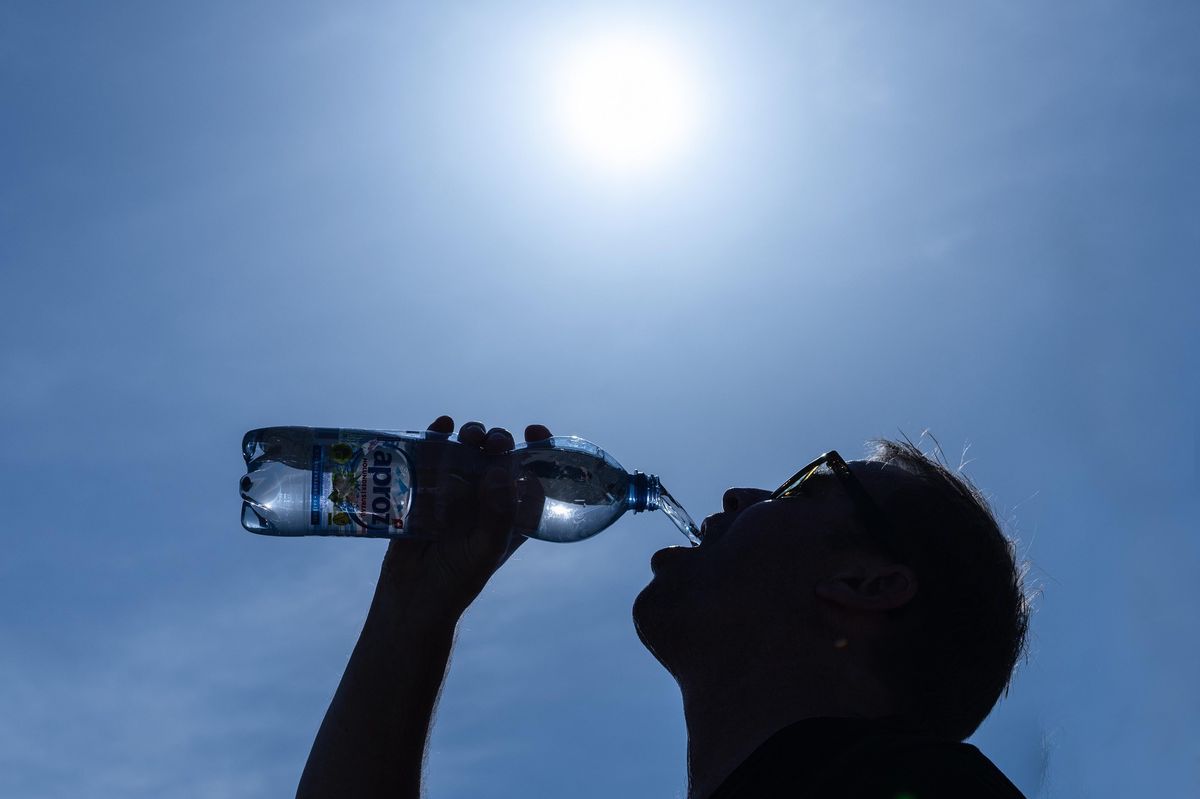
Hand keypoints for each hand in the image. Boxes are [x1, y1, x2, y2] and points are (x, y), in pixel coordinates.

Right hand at [379, 415, 550, 617]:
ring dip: (472, 435)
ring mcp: (456, 490)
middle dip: (499, 440)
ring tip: (469, 435)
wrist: (413, 596)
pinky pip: (434, 454)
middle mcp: (487, 497)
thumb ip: (499, 514)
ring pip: (469, 450)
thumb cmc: (458, 580)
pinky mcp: (427, 488)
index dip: (539, 449)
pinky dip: (438, 434)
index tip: (535, 430)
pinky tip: (442, 426)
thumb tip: (500, 470)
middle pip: (498, 456)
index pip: (533, 474)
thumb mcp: (487, 550)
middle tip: (493, 441)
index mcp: (512, 512)